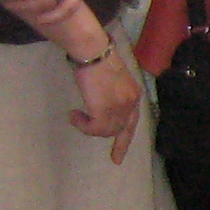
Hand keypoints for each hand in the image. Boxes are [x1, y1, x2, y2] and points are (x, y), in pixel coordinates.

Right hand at [65, 40, 140, 162]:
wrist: (93, 52)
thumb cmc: (97, 59)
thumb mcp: (111, 79)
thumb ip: (112, 94)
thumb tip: (102, 104)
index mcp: (134, 95)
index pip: (132, 123)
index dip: (124, 140)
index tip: (118, 157)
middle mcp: (131, 103)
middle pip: (119, 130)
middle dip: (106, 136)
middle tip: (95, 138)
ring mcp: (120, 108)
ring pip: (106, 131)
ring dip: (89, 127)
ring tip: (77, 115)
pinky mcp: (105, 110)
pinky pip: (95, 128)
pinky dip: (83, 125)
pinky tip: (75, 114)